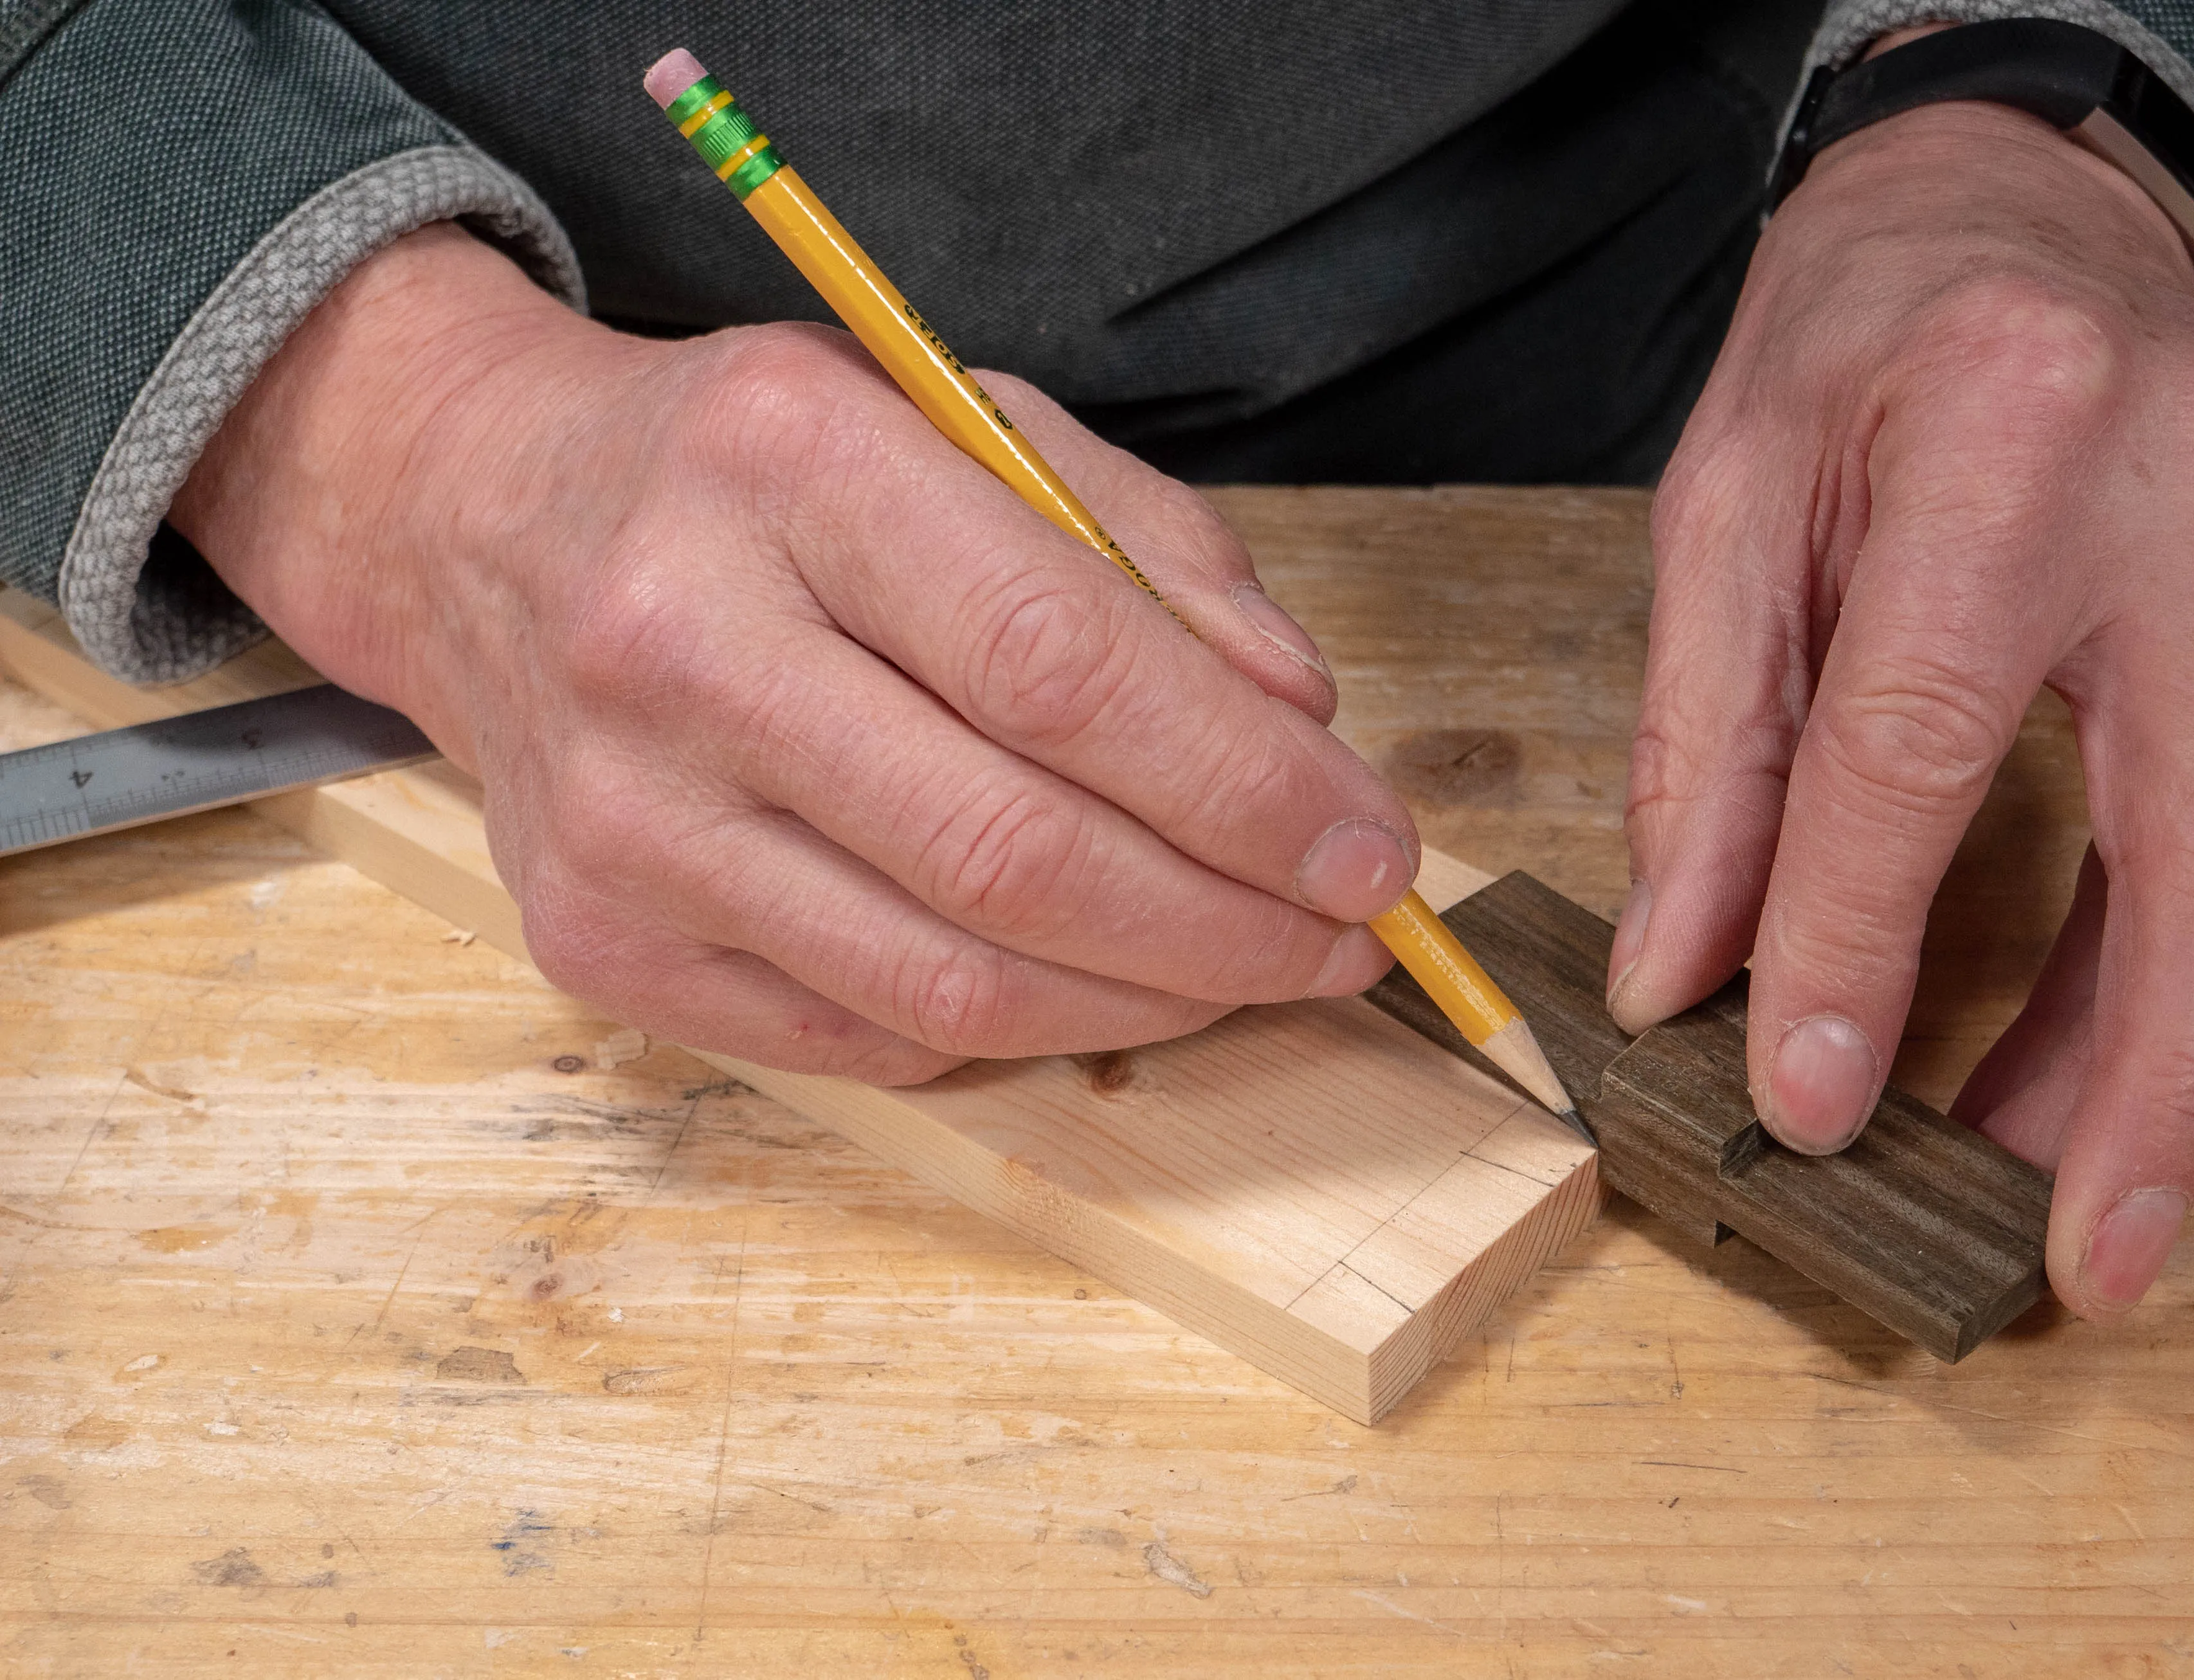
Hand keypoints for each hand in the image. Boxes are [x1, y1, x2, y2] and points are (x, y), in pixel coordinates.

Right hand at [173, 224, 1414, 1082]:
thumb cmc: (767, 475)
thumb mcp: (970, 428)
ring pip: (951, 978)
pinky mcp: (598, 945)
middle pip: (1016, 849)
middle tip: (1345, 937)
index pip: (1061, 665)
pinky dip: (1019, 1028)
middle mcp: (678, 643)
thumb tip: (1301, 728)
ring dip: (1147, 1000)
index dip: (1247, 786)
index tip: (1372, 850)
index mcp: (788, 466)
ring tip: (1249, 967)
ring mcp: (623, 818)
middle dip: (1228, 923)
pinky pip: (868, 1035)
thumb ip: (1154, 559)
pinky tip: (1097, 983)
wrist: (486, 523)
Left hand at [1611, 100, 2193, 1317]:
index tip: (1805, 1096)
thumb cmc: (1859, 331)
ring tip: (2073, 1213)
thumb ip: (1711, 743)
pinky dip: (2177, 977)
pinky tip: (2096, 1081)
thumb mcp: (1730, 501)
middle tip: (2086, 1263)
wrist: (2020, 206)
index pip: (1927, 738)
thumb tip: (1686, 969)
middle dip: (2144, 1080)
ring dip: (2165, 1059)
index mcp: (2016, 425)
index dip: (1858, 940)